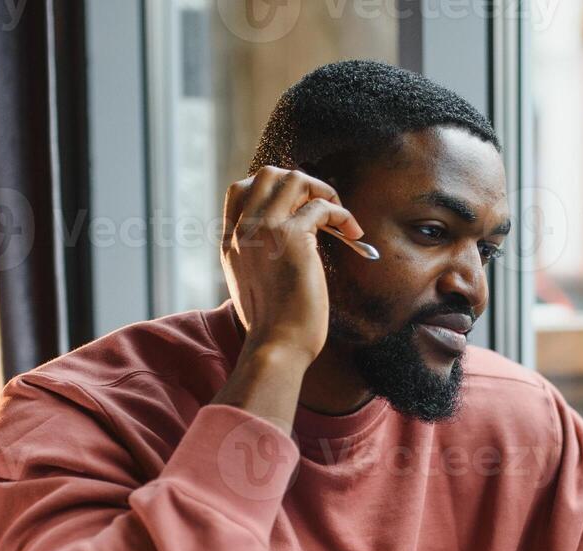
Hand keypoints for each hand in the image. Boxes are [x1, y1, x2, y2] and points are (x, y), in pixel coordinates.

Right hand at [220, 166, 363, 362]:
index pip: (240, 189)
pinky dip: (342, 214)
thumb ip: (258, 256)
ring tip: (339, 217)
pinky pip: (321, 206)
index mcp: (230, 240)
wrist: (277, 345)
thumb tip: (287, 242)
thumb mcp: (252, 284)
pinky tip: (353, 233)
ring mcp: (265, 230)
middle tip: (321, 208)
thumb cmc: (273, 326)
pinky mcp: (291, 238)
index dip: (272, 189)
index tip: (297, 207)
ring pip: (294, 178)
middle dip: (300, 182)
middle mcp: (243, 229)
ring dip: (322, 191)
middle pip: (267, 174)